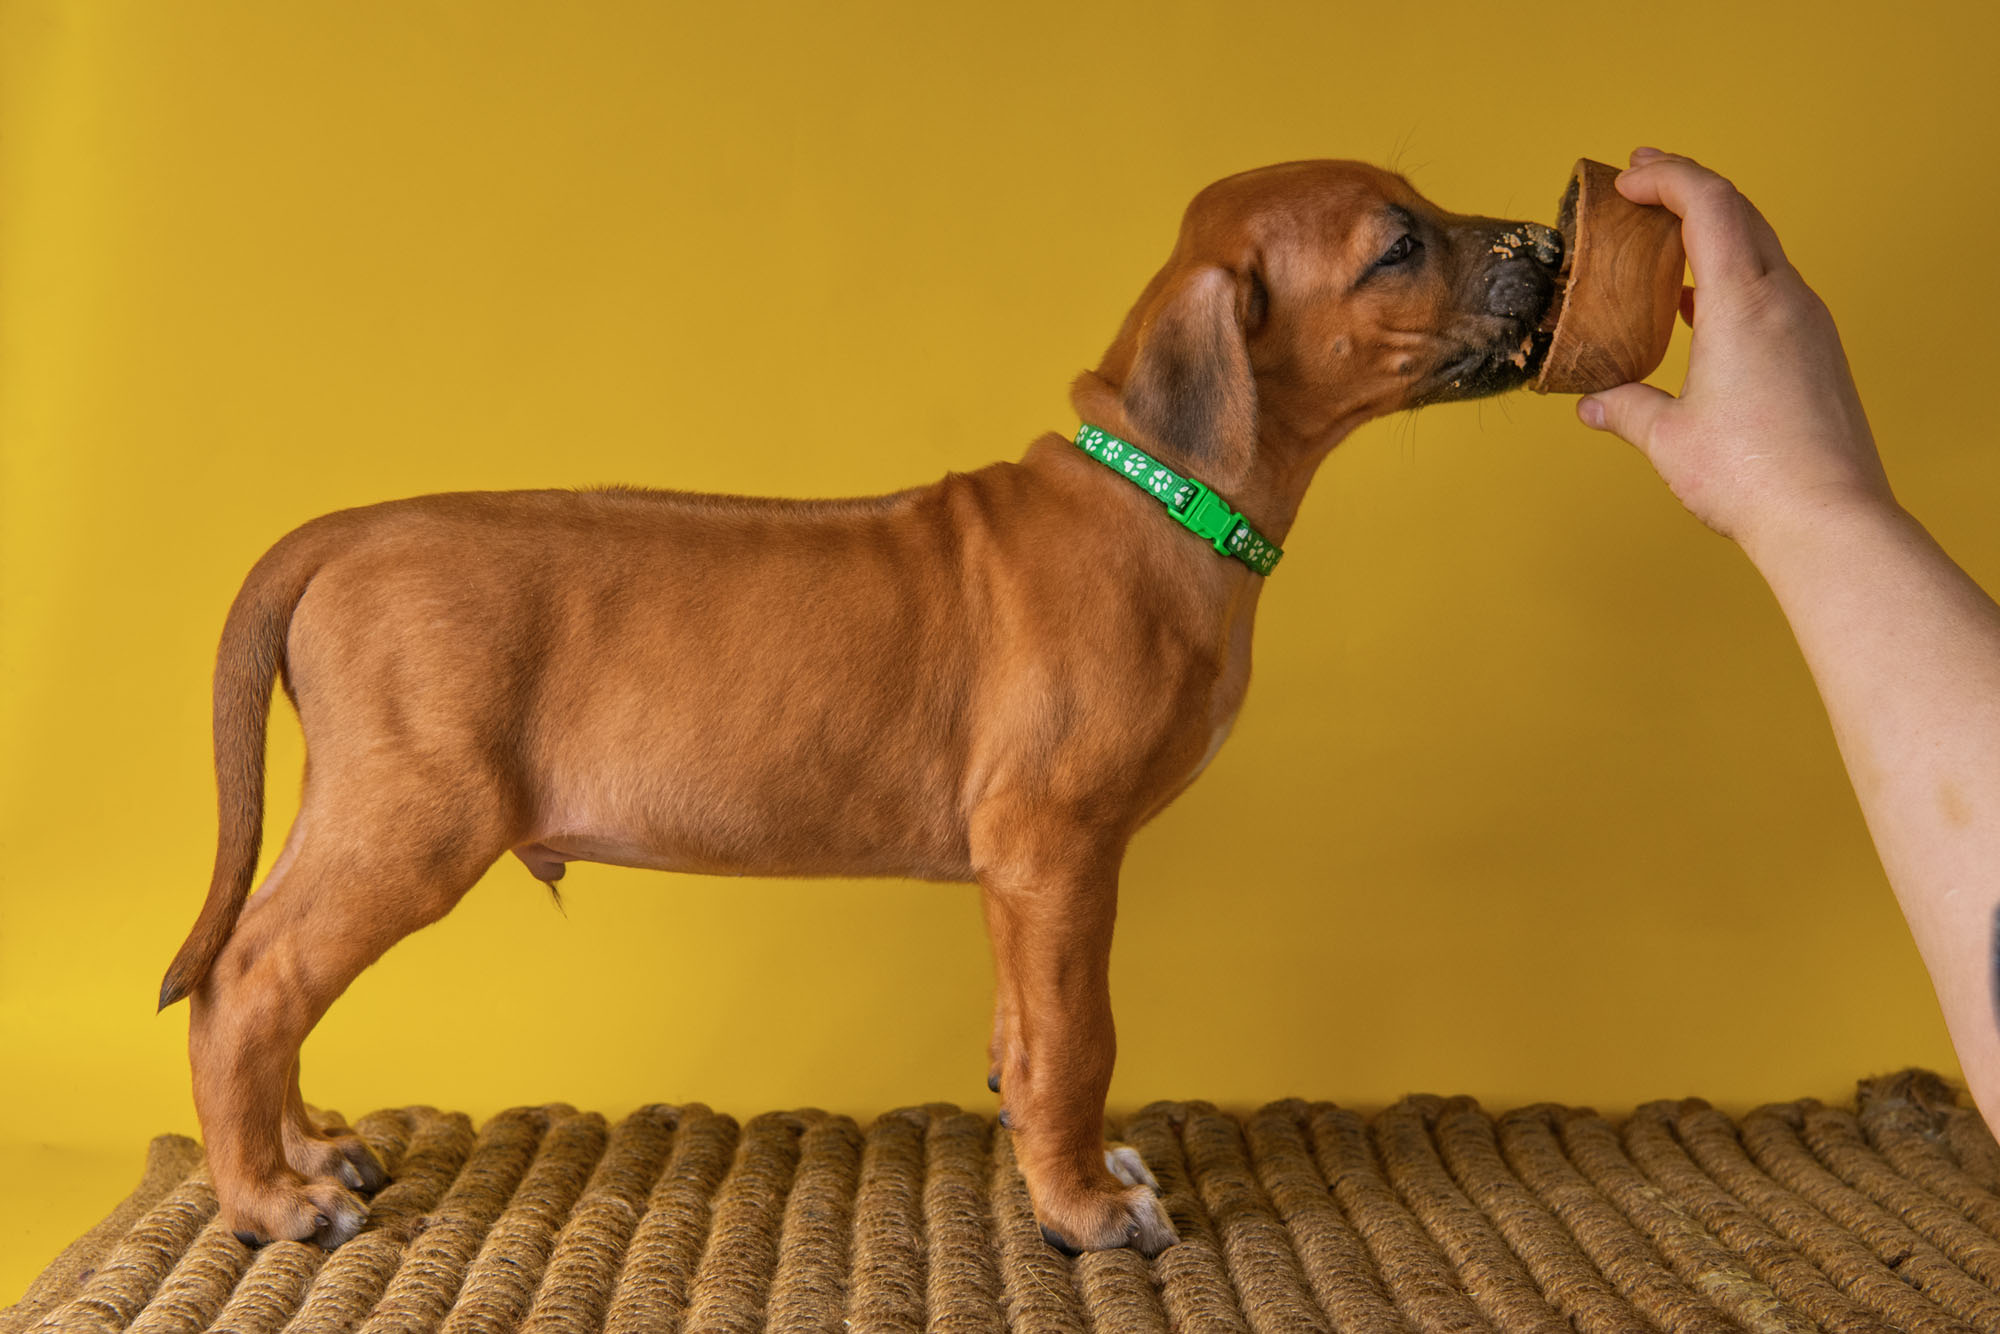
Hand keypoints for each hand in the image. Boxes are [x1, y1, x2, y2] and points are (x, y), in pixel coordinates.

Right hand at [1577, 148, 1894, 556]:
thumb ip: (1625, 407)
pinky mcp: (1819, 352)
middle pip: (1741, 212)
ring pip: (1762, 248)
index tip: (1629, 178)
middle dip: (1689, 188)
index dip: (1667, 177)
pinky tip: (1703, 304)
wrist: (1827, 518)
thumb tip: (1595, 403)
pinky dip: (1734, 272)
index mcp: (1743, 303)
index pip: (1710, 205)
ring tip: (1668, 239)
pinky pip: (1774, 288)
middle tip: (1645, 180)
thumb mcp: (1667, 438)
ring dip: (1714, 230)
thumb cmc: (1751, 476)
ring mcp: (1809, 324)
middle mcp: (1785, 300)